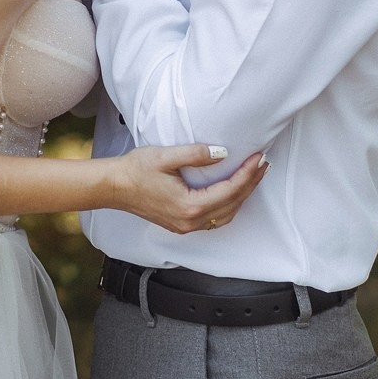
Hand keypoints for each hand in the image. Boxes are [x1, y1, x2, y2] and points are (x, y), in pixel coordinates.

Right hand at [107, 145, 268, 234]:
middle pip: (232, 204)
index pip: (230, 190)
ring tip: (253, 176)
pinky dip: (229, 205)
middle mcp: (191, 221)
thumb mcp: (165, 156)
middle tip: (263, 163)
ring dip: (242, 196)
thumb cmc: (135, 170)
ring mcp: (186, 226)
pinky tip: (233, 192)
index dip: (247, 173)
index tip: (258, 157)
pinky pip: (214, 219)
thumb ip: (196, 154)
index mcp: (189, 205)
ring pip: (226, 215)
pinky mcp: (181, 224)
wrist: (114, 187)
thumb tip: (222, 152)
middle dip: (251, 183)